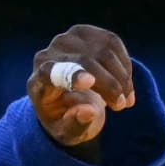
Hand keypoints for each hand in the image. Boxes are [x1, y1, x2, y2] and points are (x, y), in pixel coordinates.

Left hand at [27, 24, 135, 146]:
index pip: (50, 73)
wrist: (69, 100)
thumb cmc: (67, 119)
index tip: (90, 82)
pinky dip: (124, 66)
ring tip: (125, 101)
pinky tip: (125, 85)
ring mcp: (67, 39)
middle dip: (109, 84)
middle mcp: (49, 54)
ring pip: (104, 51)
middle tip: (121, 106)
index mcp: (39, 82)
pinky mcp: (86, 32)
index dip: (70, 75)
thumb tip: (89, 112)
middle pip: (85, 62)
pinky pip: (113, 43)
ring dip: (121, 77)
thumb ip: (75, 125)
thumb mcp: (68, 132)